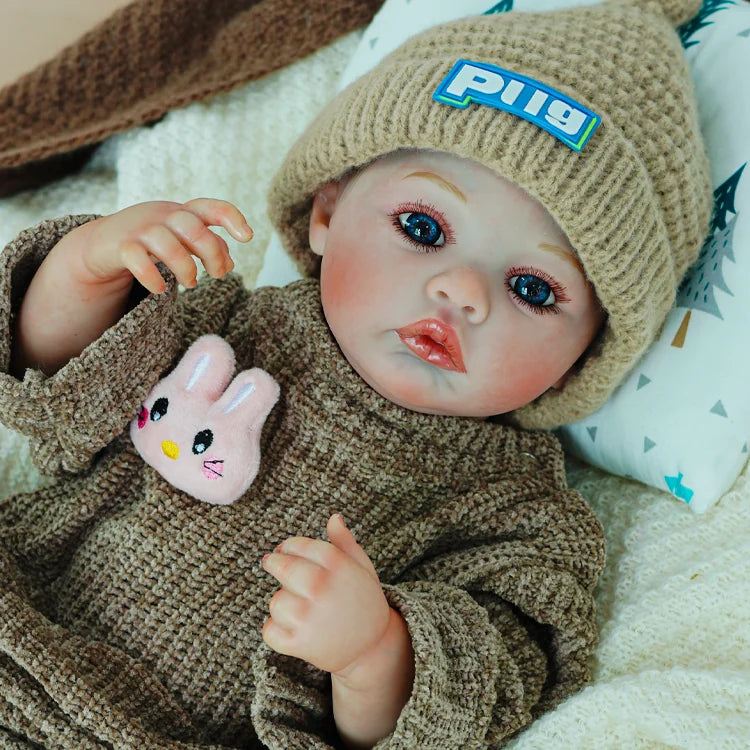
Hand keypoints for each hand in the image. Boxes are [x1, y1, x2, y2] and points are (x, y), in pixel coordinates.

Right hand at [78, 198, 252, 293]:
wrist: (103, 243)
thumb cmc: (152, 240)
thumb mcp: (183, 239)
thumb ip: (208, 246)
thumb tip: (230, 263)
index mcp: (183, 213)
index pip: (211, 207)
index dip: (231, 218)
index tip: (247, 237)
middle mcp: (162, 216)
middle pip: (192, 227)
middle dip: (211, 253)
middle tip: (217, 275)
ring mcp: (139, 230)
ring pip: (166, 243)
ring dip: (185, 268)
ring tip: (191, 283)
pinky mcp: (120, 247)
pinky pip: (135, 258)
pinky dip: (150, 276)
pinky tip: (160, 290)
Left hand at [261, 514, 390, 674]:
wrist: (373, 647)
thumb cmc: (364, 601)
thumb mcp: (362, 567)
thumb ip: (344, 541)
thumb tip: (333, 517)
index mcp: (337, 564)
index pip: (298, 545)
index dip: (288, 546)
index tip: (284, 550)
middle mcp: (321, 586)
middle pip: (281, 566)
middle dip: (273, 563)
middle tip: (271, 563)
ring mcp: (308, 615)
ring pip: (275, 600)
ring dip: (282, 603)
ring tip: (299, 608)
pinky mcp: (300, 642)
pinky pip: (270, 630)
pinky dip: (276, 631)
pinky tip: (293, 629)